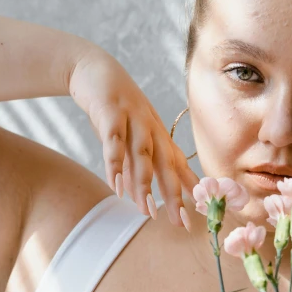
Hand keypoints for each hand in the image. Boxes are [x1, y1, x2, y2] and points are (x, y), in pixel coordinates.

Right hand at [68, 45, 199, 227]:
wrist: (93, 69)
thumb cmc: (115, 111)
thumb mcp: (129, 138)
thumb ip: (137, 165)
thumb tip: (141, 198)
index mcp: (158, 136)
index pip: (178, 167)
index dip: (188, 192)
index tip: (198, 218)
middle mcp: (151, 128)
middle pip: (166, 165)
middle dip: (174, 195)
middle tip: (180, 223)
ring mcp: (132, 119)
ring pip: (142, 155)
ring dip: (145, 182)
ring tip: (146, 210)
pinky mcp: (110, 112)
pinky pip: (113, 141)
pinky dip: (114, 162)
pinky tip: (115, 184)